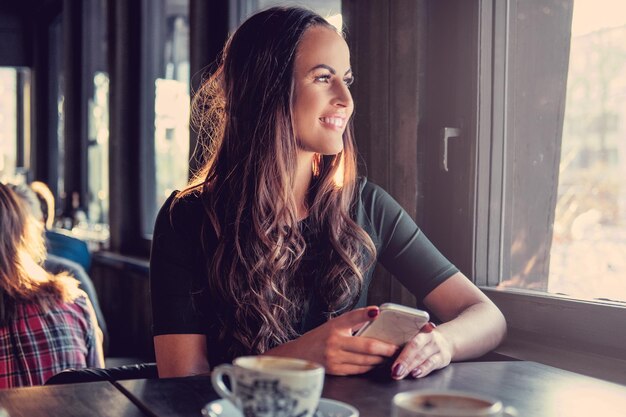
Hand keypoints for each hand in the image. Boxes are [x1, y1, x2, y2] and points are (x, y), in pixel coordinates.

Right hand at [264, 306, 397, 375]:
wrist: (299, 355)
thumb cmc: (320, 338)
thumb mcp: (334, 324)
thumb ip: (353, 321)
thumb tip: (375, 314)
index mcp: (335, 327)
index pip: (353, 317)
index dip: (366, 313)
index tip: (377, 311)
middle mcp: (334, 342)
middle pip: (367, 346)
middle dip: (385, 348)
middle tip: (395, 348)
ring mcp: (335, 358)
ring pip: (366, 360)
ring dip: (380, 359)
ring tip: (389, 356)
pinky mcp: (336, 371)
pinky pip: (359, 370)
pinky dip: (370, 367)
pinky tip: (376, 363)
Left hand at [390, 323, 452, 379]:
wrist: (447, 341)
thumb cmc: (423, 340)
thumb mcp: (415, 335)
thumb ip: (402, 339)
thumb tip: (382, 349)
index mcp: (418, 327)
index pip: (407, 332)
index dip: (398, 339)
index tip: (387, 349)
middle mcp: (428, 336)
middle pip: (414, 346)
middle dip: (403, 358)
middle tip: (393, 369)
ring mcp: (436, 347)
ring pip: (422, 356)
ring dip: (410, 366)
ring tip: (400, 373)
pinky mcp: (443, 358)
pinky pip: (432, 363)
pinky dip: (423, 369)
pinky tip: (415, 374)